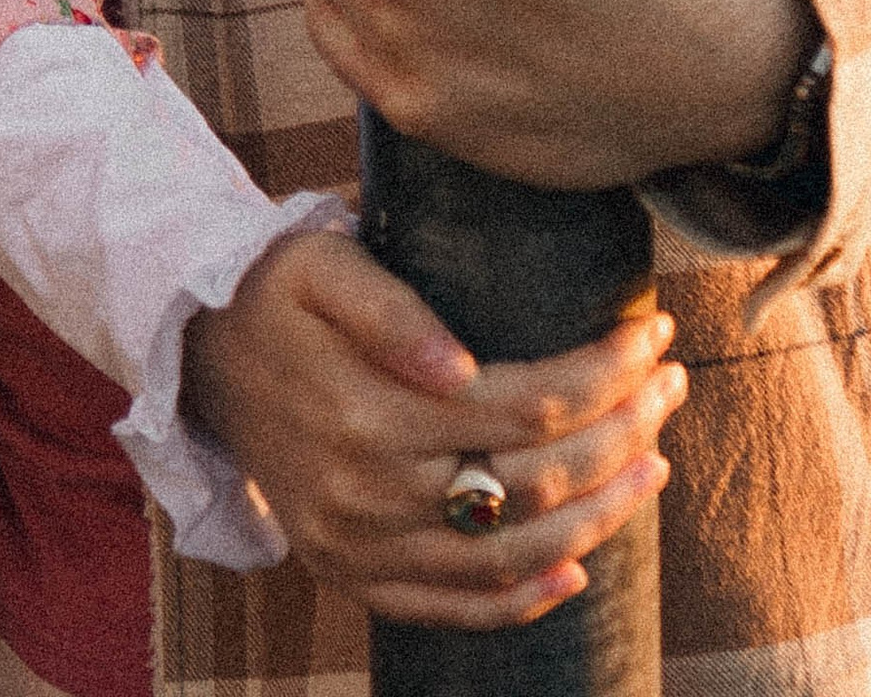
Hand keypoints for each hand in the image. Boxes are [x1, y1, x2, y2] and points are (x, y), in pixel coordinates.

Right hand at [183, 230, 682, 625]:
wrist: (200, 355)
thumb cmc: (274, 292)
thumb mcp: (318, 263)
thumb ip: (389, 309)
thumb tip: (459, 365)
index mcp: (369, 410)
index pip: (527, 407)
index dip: (604, 375)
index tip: (651, 334)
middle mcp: (369, 492)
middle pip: (534, 479)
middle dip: (622, 430)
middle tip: (670, 383)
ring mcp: (363, 546)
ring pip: (510, 553)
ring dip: (599, 515)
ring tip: (654, 462)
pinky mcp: (355, 576)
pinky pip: (453, 608)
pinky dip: (524, 599)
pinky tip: (578, 568)